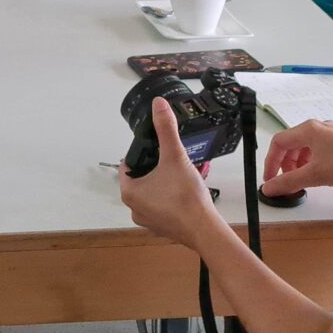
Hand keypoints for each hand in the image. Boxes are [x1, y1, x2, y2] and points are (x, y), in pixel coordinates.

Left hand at [119, 98, 224, 250]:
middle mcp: (134, 209)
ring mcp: (148, 222)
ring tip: (180, 175)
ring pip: (153, 194)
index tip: (158, 150)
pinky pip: (164, 208)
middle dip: (155, 169)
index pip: (129, 165)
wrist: (204, 228)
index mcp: (129, 192)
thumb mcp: (175, 156)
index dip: (142, 154)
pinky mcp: (163, 229)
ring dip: (164, 184)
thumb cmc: (184, 194)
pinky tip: (185, 193)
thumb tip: (158, 104)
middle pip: (141, 179)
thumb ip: (166, 129)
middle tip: (172, 161)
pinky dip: (172, 200)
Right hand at [262, 120, 332, 193]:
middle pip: (292, 144)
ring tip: (302, 180)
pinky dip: (311, 162)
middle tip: (286, 182)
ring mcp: (332, 133)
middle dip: (285, 164)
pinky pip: (318, 149)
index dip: (271, 161)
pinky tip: (318, 174)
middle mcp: (319, 127)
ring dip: (298, 164)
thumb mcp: (314, 175)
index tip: (270, 179)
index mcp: (309, 129)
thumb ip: (288, 182)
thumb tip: (268, 188)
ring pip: (305, 147)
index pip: (279, 142)